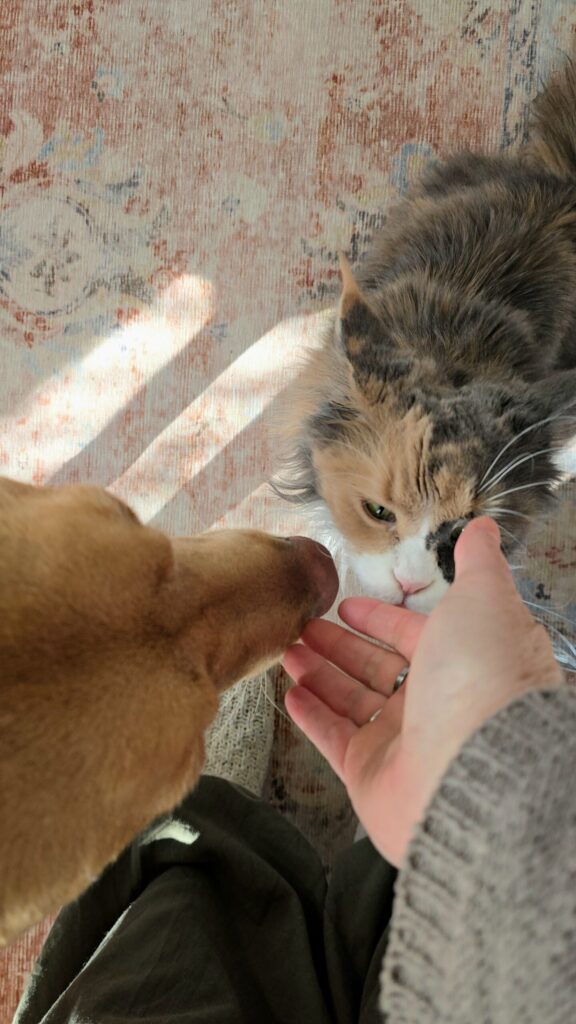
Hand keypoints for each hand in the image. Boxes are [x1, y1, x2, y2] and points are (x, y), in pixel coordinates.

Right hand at [283, 518, 562, 866]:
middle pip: (376, 667)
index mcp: (462, 660)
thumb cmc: (482, 677)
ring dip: (318, 674)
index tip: (346, 605)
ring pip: (351, 700)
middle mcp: (435, 702)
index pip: (412, 634)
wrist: (478, 770)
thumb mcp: (485, 599)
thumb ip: (479, 563)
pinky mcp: (372, 775)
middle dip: (337, 644)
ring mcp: (403, 742)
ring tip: (286, 652)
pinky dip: (311, 716)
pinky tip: (290, 694)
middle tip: (301, 627)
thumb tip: (484, 528)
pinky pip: (334, 739)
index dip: (378, 618)